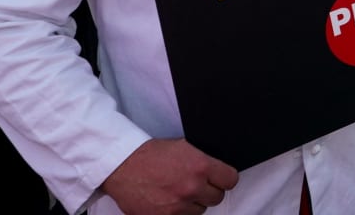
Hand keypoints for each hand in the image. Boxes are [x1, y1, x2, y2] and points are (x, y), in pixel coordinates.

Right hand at [100, 139, 236, 214]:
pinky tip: (168, 201)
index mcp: (200, 166)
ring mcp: (177, 206)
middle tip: (196, 185)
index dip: (225, 179)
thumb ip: (203, 161)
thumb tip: (218, 171)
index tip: (220, 179)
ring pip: (200, 211)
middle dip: (208, 192)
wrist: (123, 166)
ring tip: (178, 192)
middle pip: (217, 198)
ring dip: (193, 204)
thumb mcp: (184, 147)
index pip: (230, 180)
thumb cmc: (152, 155)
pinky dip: (178, 213)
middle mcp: (191, 188)